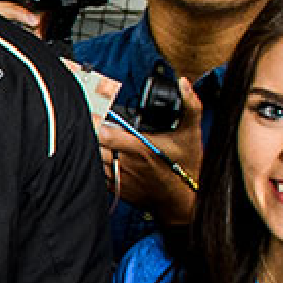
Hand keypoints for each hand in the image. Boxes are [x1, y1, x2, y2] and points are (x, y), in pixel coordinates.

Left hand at [95, 73, 200, 223]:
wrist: (182, 200)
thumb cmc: (186, 165)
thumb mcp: (192, 133)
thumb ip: (190, 105)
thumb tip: (184, 82)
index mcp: (140, 148)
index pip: (104, 134)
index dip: (96, 121)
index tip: (94, 111)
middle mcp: (125, 164)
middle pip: (93, 145)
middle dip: (90, 132)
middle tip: (91, 120)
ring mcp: (118, 178)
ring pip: (91, 159)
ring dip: (90, 147)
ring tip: (93, 136)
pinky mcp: (115, 188)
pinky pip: (95, 173)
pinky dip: (93, 162)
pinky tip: (98, 153)